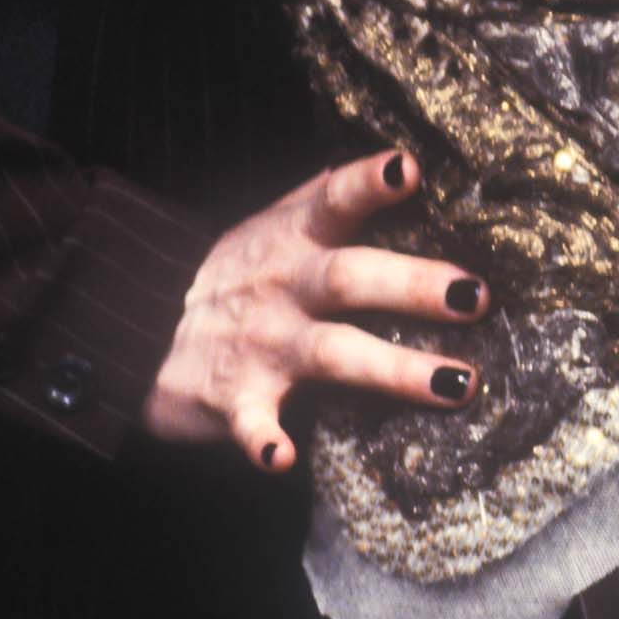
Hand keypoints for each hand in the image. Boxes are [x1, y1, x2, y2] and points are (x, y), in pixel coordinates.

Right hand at [142, 146, 488, 469]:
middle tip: (477, 296)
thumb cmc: (237, 273)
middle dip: (415, 285)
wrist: (141, 329)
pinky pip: (250, 422)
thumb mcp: (273, 221)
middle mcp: (284, 285)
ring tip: (458, 383)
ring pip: (333, 354)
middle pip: (352, 278)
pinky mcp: (233, 399)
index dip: (369, 182)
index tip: (409, 170)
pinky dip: (263, 441)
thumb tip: (401, 159)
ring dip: (395, 369)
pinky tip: (283, 458)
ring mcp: (260, 343)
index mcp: (294, 236)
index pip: (335, 198)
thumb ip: (328, 195)